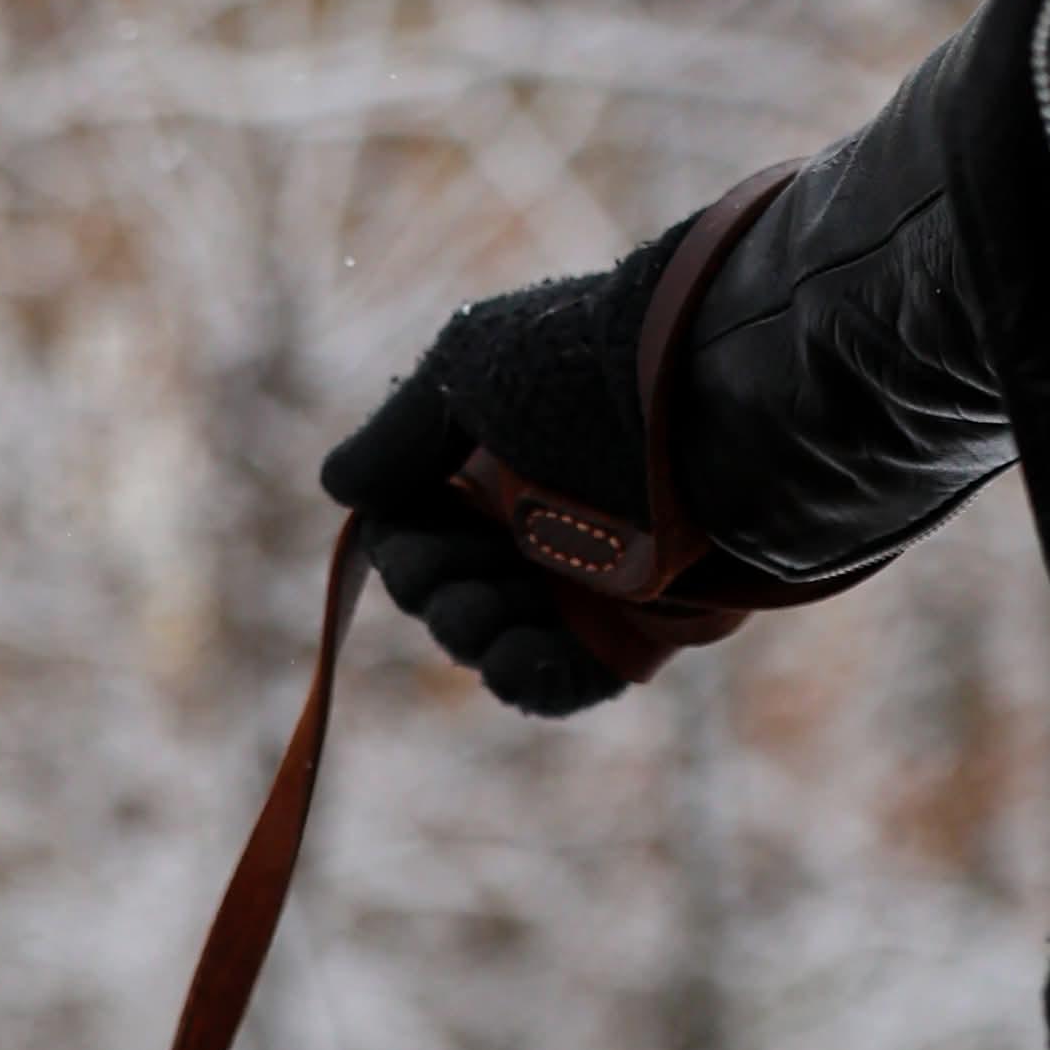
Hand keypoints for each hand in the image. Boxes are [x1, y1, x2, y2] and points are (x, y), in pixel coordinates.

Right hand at [320, 346, 632, 719]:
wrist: (711, 403)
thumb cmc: (584, 370)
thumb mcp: (468, 369)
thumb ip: (397, 434)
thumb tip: (339, 485)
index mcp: (497, 454)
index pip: (415, 525)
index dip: (398, 545)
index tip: (407, 537)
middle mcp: (538, 516)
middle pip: (444, 588)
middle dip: (434, 590)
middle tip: (459, 576)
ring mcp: (586, 578)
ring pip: (493, 639)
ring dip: (471, 632)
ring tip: (490, 609)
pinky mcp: (636, 629)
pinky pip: (562, 681)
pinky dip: (527, 677)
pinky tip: (515, 657)